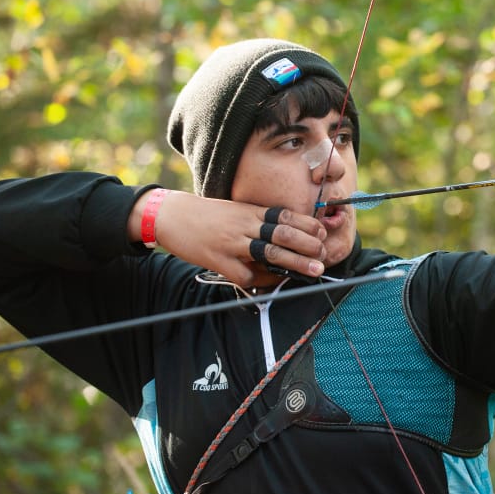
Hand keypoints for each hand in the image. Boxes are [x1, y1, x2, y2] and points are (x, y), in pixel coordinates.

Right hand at [129, 190, 328, 288]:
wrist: (171, 215)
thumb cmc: (207, 214)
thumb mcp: (236, 210)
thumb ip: (258, 221)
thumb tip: (285, 235)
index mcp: (250, 211)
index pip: (285, 216)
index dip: (307, 225)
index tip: (323, 232)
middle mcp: (245, 225)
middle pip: (283, 235)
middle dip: (308, 245)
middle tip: (323, 255)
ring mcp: (232, 243)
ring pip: (270, 253)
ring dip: (295, 263)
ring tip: (313, 270)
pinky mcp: (218, 260)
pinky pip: (244, 275)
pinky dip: (259, 281)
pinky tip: (269, 283)